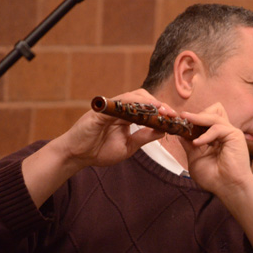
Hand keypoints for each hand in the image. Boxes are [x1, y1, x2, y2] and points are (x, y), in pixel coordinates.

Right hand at [58, 89, 174, 168]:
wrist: (77, 157)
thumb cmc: (99, 152)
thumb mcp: (128, 147)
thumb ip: (144, 137)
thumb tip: (163, 130)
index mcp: (125, 117)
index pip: (146, 107)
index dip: (160, 110)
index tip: (175, 117)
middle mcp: (118, 109)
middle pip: (141, 97)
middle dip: (158, 104)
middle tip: (171, 113)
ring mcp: (109, 108)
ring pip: (132, 96)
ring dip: (149, 102)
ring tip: (162, 109)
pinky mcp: (100, 111)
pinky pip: (118, 103)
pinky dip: (132, 103)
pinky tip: (144, 109)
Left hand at [179, 103, 252, 197]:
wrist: (228, 188)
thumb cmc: (214, 178)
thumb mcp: (195, 158)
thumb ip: (189, 145)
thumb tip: (179, 133)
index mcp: (215, 137)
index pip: (205, 119)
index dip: (192, 118)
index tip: (177, 120)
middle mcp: (223, 132)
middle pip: (211, 111)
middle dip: (195, 115)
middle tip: (181, 117)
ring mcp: (229, 132)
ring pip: (213, 116)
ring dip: (197, 118)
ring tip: (184, 120)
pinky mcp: (234, 134)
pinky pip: (217, 127)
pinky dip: (205, 135)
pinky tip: (197, 143)